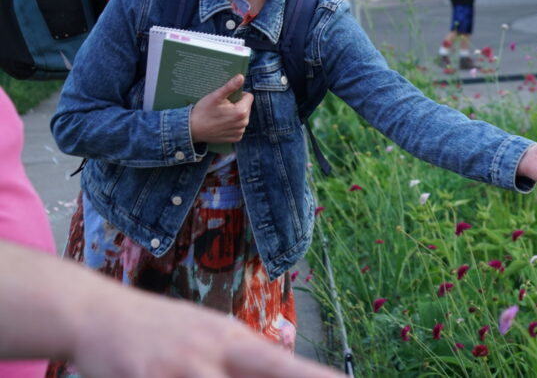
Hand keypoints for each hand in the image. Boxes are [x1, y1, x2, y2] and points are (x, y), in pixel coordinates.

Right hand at [0, 240, 347, 377]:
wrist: (98, 312)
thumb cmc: (164, 332)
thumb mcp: (211, 338)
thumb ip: (246, 361)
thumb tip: (290, 371)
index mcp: (233, 341)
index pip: (285, 366)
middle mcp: (212, 353)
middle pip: (264, 372)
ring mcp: (178, 369)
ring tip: (214, 375)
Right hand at [189, 74, 252, 143]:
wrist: (192, 130)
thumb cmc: (203, 112)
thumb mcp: (216, 96)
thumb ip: (230, 86)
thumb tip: (241, 77)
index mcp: (241, 112)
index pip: (249, 97)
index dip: (239, 95)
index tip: (227, 98)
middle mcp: (244, 123)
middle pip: (246, 107)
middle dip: (237, 105)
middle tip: (222, 107)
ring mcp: (240, 132)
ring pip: (243, 117)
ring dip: (235, 115)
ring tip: (221, 116)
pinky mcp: (235, 138)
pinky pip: (238, 127)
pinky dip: (232, 125)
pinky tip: (222, 124)